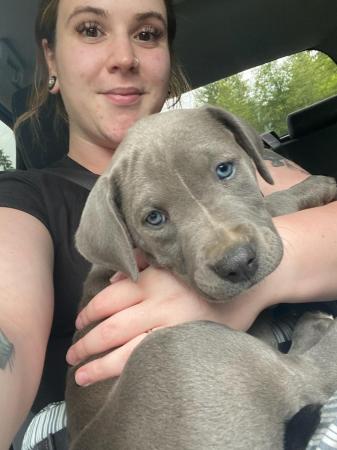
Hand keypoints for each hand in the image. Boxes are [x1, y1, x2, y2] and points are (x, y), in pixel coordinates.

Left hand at [66, 266, 263, 385]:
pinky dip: (128, 371)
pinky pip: (150, 360)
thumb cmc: (205, 272)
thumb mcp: (170, 259)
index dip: (88, 312)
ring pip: (125, 351)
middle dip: (86, 344)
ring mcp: (172, 325)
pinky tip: (115, 378)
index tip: (79, 322)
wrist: (248, 284)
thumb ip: (141, 264)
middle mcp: (158, 302)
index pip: (108, 298)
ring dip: (98, 364)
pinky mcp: (186, 341)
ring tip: (82, 374)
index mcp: (152, 279)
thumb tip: (114, 278)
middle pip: (110, 327)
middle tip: (72, 355)